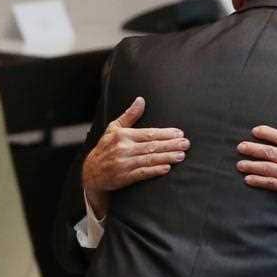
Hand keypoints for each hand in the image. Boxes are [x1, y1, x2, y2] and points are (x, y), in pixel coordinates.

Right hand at [82, 96, 188, 217]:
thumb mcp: (114, 128)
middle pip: (152, 146)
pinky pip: (141, 173)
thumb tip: (141, 100)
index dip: (165, 134)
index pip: (149, 133)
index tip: (180, 133)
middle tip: (186, 144)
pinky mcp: (123, 177)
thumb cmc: (106, 147)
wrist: (91, 172)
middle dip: (171, 145)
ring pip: (149, 159)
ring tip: (181, 155)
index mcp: (123, 135)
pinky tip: (166, 168)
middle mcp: (123, 148)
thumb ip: (130, 115)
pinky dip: (154, 171)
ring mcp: (123, 163)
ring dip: (167, 157)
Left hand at [236, 107, 276, 223]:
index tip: (255, 131)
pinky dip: (259, 181)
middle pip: (269, 152)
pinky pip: (271, 184)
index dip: (267, 133)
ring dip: (251, 165)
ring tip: (239, 164)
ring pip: (267, 168)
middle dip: (253, 149)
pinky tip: (249, 180)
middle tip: (240, 147)